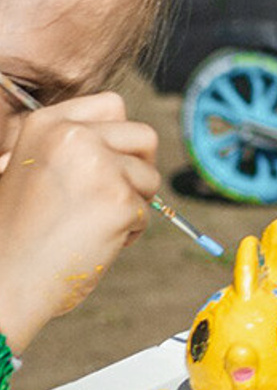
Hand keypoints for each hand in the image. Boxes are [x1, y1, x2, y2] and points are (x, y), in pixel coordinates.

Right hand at [0, 93, 159, 353]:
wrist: (3, 283)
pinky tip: (93, 243)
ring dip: (132, 203)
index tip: (103, 166)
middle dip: (137, 168)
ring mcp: (98, 166)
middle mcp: (72, 136)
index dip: (119, 139)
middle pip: (143, 136)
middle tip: (109, 198)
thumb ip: (72, 148)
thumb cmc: (17, 233)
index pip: (112, 105)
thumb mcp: (31, 169)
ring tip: (90, 225)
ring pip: (150, 176)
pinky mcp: (118, 201)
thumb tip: (124, 140)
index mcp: (46, 123)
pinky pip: (147, 211)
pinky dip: (129, 231)